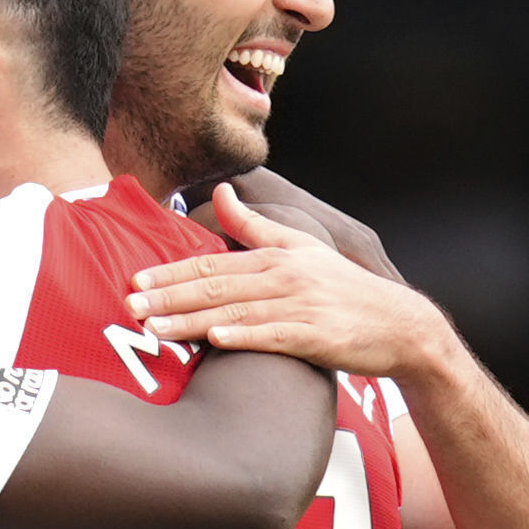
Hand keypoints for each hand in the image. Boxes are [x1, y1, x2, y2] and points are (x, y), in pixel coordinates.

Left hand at [128, 183, 459, 382]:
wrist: (400, 326)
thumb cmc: (346, 291)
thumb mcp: (303, 249)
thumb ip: (256, 225)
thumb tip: (220, 191)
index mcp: (276, 258)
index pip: (212, 264)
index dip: (171, 272)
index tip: (135, 277)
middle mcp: (285, 277)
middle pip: (215, 286)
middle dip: (168, 296)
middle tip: (127, 304)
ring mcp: (301, 306)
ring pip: (236, 310)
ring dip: (192, 320)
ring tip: (152, 328)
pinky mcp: (317, 336)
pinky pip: (274, 335)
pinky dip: (244, 335)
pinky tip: (215, 338)